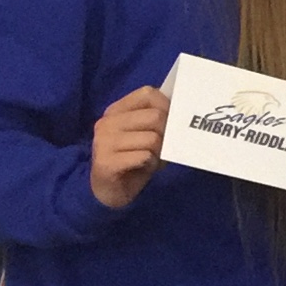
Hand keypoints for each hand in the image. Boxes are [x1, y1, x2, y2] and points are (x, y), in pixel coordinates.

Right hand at [89, 87, 169, 209]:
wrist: (109, 191)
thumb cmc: (133, 160)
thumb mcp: (146, 135)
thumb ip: (158, 120)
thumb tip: (181, 112)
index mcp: (116, 111)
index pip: (148, 94)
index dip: (167, 106)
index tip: (171, 122)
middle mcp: (107, 123)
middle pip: (155, 116)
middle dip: (166, 134)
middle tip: (161, 147)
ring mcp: (104, 142)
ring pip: (152, 138)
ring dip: (158, 153)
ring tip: (149, 159)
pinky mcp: (106, 162)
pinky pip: (144, 156)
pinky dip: (150, 164)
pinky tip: (142, 168)